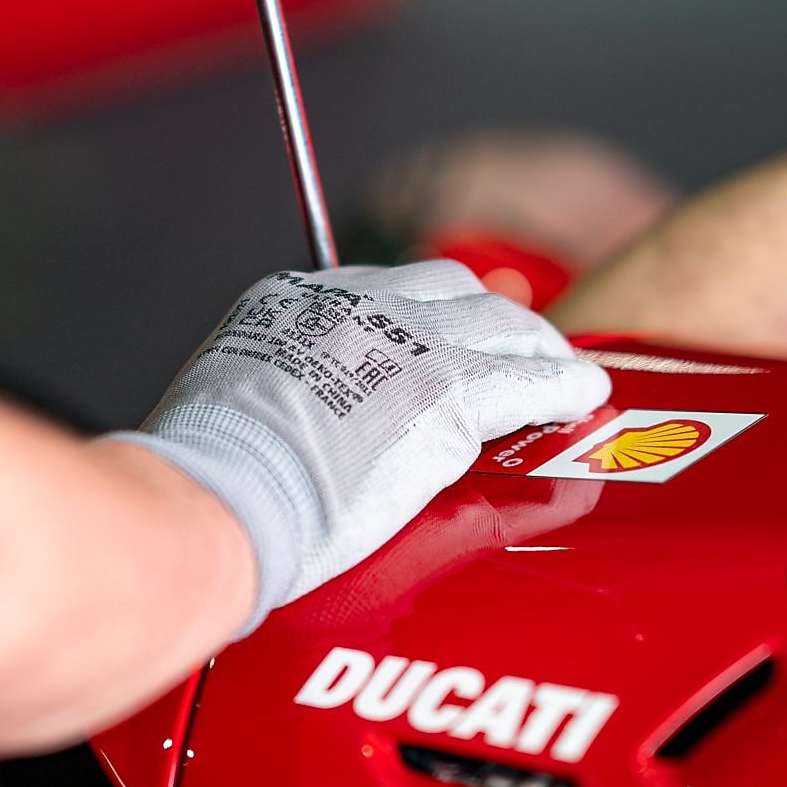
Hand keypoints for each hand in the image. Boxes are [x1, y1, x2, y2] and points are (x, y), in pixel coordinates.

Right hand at [108, 261, 609, 631]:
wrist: (213, 498)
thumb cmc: (203, 475)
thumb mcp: (231, 394)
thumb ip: (282, 383)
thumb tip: (301, 409)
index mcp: (301, 298)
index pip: (391, 288)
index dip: (434, 314)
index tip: (450, 333)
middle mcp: (361, 305)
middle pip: (456, 291)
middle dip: (494, 320)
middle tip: (519, 346)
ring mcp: (410, 343)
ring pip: (502, 324)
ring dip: (535, 347)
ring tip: (559, 370)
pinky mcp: (449, 394)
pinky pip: (529, 380)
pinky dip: (563, 385)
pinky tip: (583, 393)